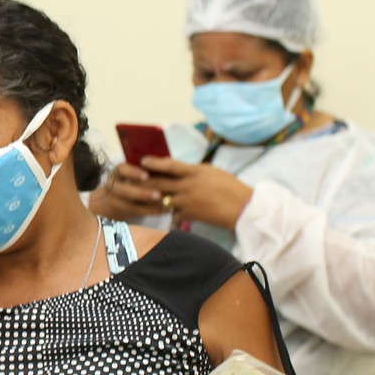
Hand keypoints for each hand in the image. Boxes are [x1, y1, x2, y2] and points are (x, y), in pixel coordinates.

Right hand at [88, 162, 167, 220]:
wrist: (110, 201)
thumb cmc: (131, 181)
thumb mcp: (135, 171)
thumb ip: (149, 167)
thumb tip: (167, 159)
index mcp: (118, 173)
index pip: (121, 169)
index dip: (132, 172)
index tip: (146, 176)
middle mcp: (112, 186)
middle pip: (121, 190)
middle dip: (140, 193)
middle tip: (158, 195)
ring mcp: (113, 200)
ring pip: (126, 205)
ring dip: (146, 208)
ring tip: (163, 204)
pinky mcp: (118, 212)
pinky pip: (133, 214)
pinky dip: (149, 212)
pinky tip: (163, 210)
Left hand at [138, 157, 253, 230]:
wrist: (242, 208)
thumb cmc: (229, 186)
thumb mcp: (211, 171)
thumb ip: (192, 170)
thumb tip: (174, 167)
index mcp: (195, 172)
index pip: (169, 165)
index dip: (154, 162)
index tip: (143, 160)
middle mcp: (188, 186)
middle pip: (159, 182)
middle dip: (144, 180)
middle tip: (132, 177)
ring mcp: (186, 201)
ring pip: (160, 198)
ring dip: (149, 195)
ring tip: (139, 192)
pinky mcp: (187, 214)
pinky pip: (170, 211)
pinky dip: (164, 209)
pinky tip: (157, 208)